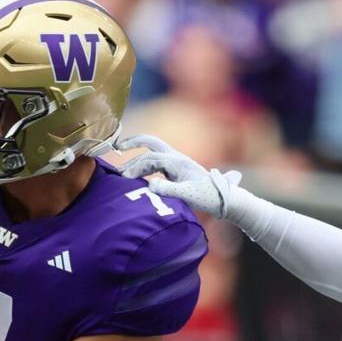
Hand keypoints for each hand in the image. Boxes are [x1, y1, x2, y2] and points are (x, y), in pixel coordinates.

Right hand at [117, 134, 242, 218]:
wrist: (224, 197)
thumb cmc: (207, 197)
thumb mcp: (187, 195)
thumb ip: (169, 190)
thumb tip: (150, 185)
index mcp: (178, 161)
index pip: (151, 157)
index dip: (136, 166)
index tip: (124, 178)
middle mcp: (176, 158)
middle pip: (152, 143)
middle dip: (134, 143)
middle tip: (117, 147)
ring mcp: (176, 163)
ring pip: (153, 153)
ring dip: (137, 157)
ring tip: (123, 169)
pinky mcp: (176, 170)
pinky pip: (156, 162)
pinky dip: (144, 165)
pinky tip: (136, 175)